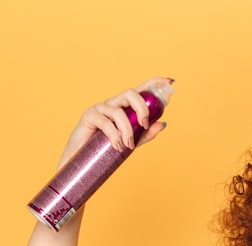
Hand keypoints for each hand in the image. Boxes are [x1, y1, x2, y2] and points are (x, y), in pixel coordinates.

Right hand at [57, 77, 172, 167]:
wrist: (83, 158)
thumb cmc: (106, 148)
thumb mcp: (131, 142)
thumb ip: (146, 134)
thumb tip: (162, 124)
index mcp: (124, 107)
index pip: (139, 90)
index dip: (153, 83)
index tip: (168, 81)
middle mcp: (113, 104)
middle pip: (130, 93)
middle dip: (142, 108)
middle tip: (144, 125)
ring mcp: (100, 108)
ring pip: (119, 111)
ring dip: (127, 130)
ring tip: (128, 145)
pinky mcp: (89, 116)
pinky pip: (106, 122)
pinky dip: (114, 135)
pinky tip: (117, 146)